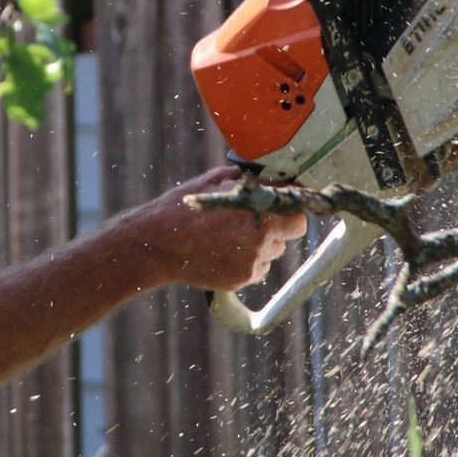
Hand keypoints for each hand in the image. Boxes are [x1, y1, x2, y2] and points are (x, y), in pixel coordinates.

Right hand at [119, 166, 307, 291]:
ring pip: (273, 251)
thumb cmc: (185, 208)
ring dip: (262, 243)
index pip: (299, 212)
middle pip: (291, 233)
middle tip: (259, 219)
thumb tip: (269, 177)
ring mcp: (252, 262)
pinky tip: (224, 251)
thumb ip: (247, 180)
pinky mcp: (241, 279)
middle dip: (280, 225)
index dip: (293, 206)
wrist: (158, 244)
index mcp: (259, 211)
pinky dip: (248, 260)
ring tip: (231, 235)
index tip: (285, 203)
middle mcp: (261, 239)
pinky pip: (257, 268)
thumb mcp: (215, 181)